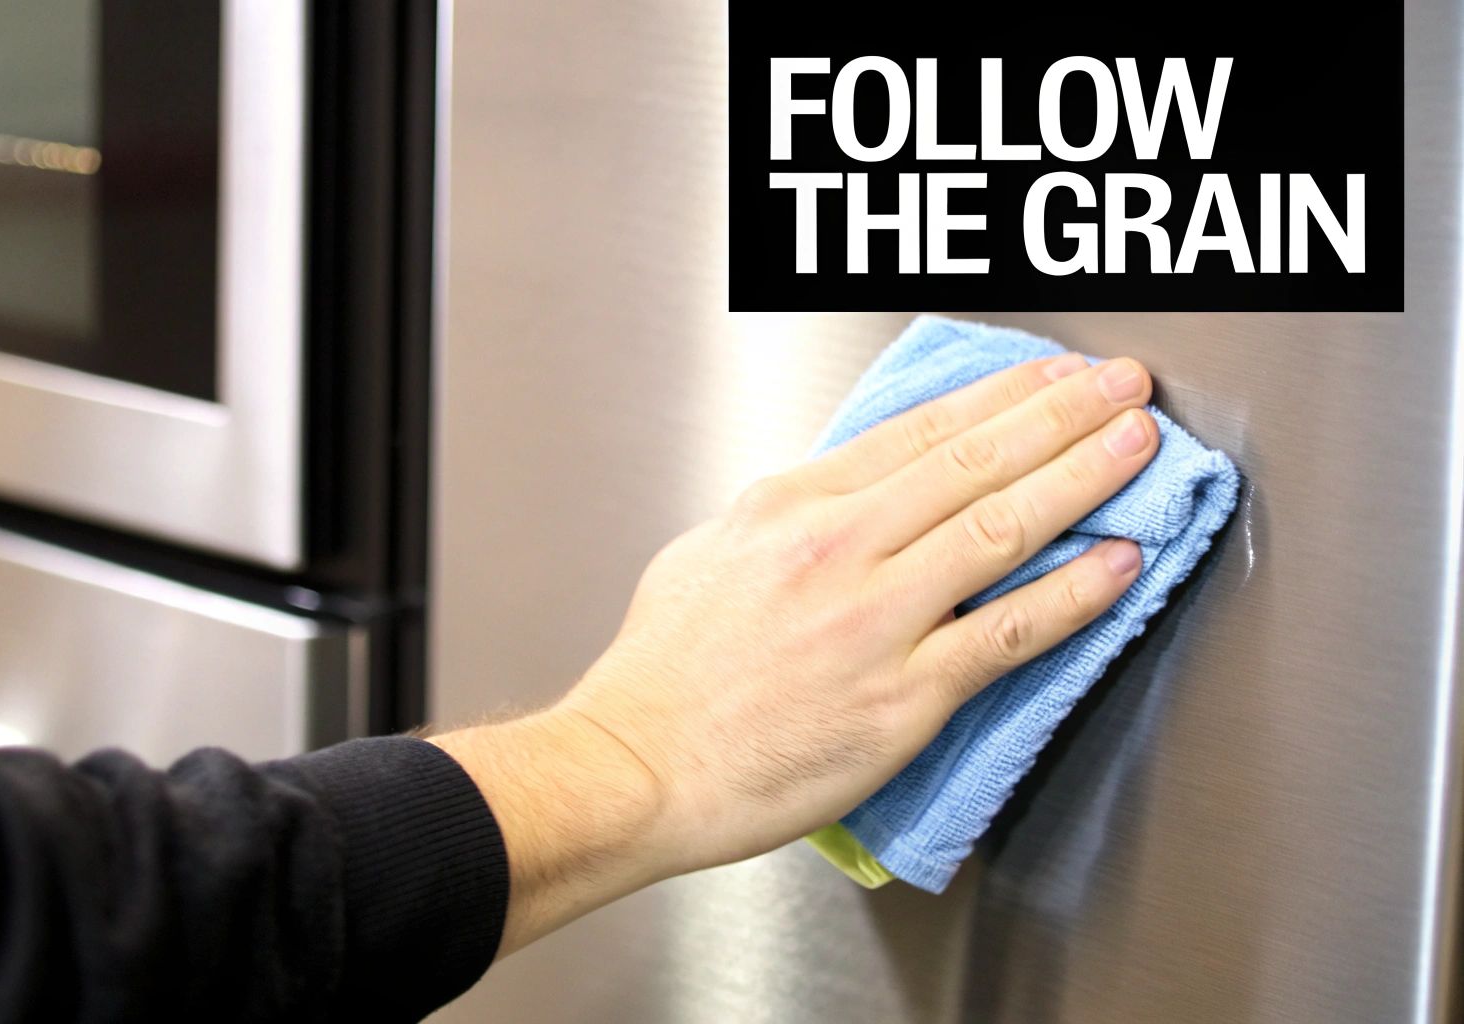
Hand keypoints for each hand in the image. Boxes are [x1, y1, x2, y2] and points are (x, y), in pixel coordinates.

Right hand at [432, 353, 1157, 955]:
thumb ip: (786, 516)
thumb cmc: (663, 673)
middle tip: (1125, 385)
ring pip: (1002, 529)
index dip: (1002, 396)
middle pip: (974, 461)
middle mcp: (838, 548)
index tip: (1054, 375)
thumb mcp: (709, 552)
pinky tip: (1119, 564)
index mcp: (791, 505)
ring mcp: (875, 620)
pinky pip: (1007, 634)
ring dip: (1083, 479)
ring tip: (1140, 448)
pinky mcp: (902, 696)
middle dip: (1062, 413)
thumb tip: (845, 499)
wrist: (637, 764)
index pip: (920, 431)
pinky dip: (1072, 595)